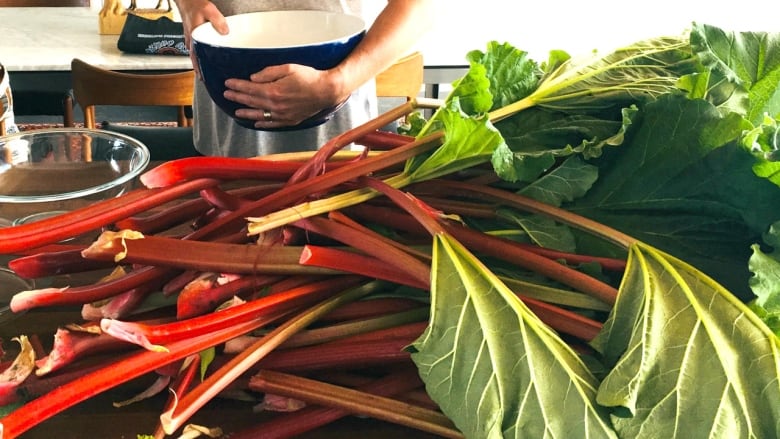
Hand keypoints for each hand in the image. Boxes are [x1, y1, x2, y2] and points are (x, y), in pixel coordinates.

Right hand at [174, 0, 227, 76]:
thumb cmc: (194, 4)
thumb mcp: (208, 10)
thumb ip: (217, 21)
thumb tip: (225, 32)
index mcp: (194, 38)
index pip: (196, 59)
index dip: (200, 70)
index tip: (204, 80)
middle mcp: (191, 41)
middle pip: (196, 60)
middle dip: (202, 71)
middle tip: (209, 81)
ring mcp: (191, 39)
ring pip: (197, 56)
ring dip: (202, 64)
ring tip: (210, 73)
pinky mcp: (193, 36)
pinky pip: (198, 49)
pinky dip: (202, 55)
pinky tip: (208, 57)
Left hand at [225, 64, 347, 128]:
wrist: (327, 91)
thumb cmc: (309, 77)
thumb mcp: (288, 67)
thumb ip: (268, 73)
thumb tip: (253, 78)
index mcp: (274, 91)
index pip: (250, 89)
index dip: (237, 85)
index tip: (227, 83)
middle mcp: (276, 106)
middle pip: (252, 101)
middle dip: (237, 97)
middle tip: (226, 94)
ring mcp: (283, 115)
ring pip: (260, 114)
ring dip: (246, 112)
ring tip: (236, 111)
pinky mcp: (290, 120)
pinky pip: (272, 124)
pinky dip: (263, 123)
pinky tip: (256, 122)